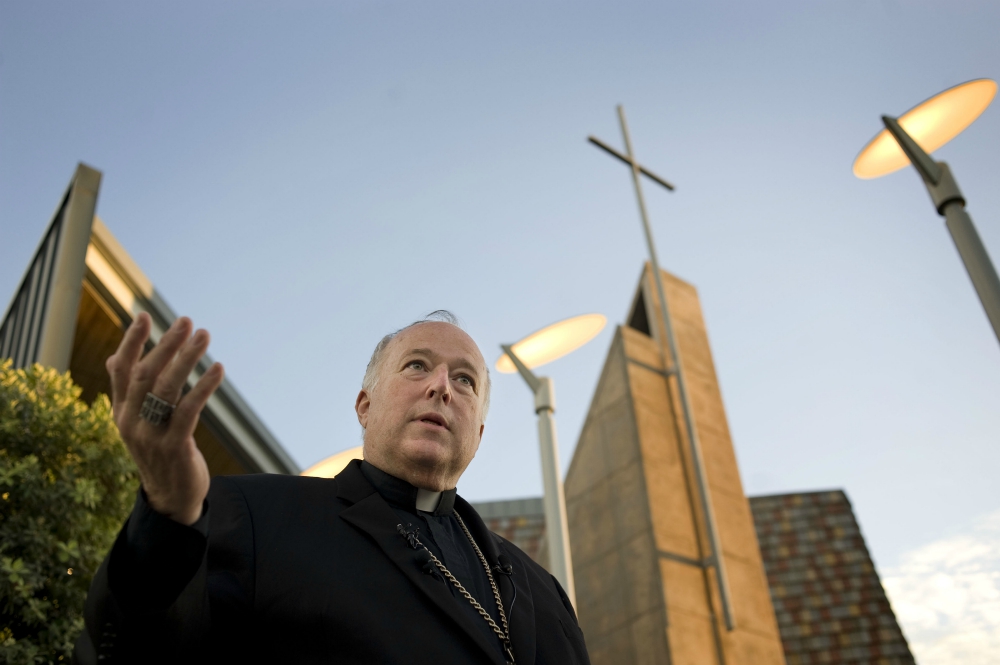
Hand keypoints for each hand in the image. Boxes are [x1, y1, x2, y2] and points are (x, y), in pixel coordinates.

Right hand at [106, 312, 224, 525]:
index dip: (131, 342)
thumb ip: (128, 392)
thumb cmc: (158, 452)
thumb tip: (114, 356)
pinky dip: (204, 387)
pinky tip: (218, 369)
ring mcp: (151, 436)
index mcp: (121, 412)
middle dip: (166, 345)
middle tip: (186, 321)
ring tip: (204, 336)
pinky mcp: (175, 447)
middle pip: (145, 374)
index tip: (144, 315)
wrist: (170, 499)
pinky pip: (189, 410)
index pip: (121, 371)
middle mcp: (131, 422)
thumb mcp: (137, 423)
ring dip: (187, 359)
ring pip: (167, 389)